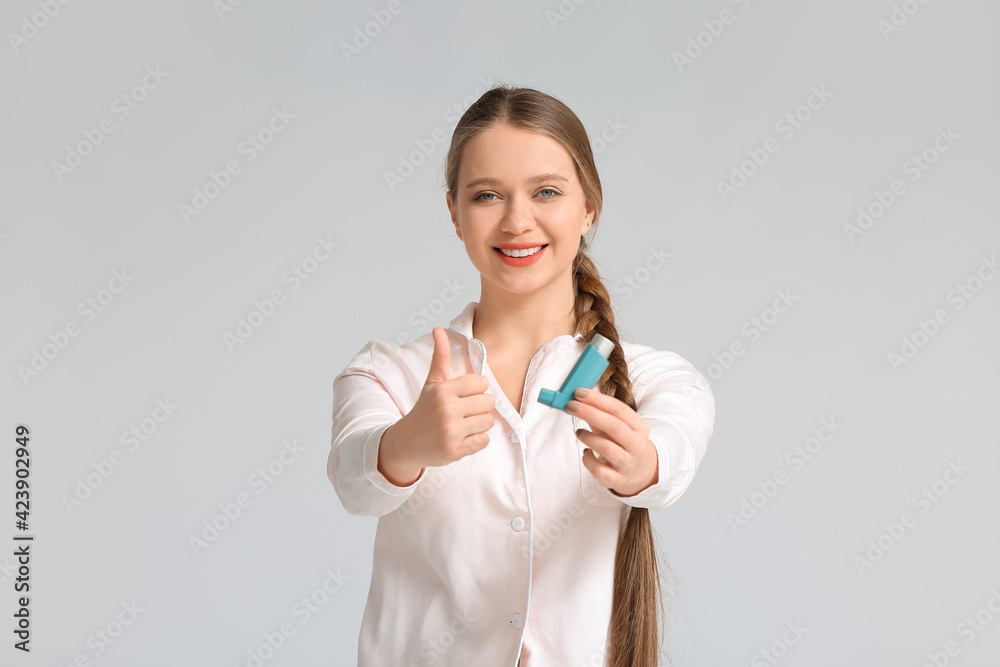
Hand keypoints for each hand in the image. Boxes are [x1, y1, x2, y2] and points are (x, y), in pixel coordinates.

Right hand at [378, 327, 495, 484]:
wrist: (405, 443)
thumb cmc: (424, 410)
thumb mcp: (431, 383)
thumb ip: (440, 356)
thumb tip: (439, 329)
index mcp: (444, 390)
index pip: (482, 383)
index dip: (475, 390)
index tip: (463, 396)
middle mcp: (448, 409)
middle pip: (488, 403)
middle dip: (478, 408)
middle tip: (462, 413)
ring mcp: (451, 431)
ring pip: (488, 422)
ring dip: (478, 425)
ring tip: (461, 426)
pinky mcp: (456, 450)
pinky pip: (484, 440)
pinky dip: (475, 441)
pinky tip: (460, 439)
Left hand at [567, 386, 657, 496]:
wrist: (639, 471)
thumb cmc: (622, 442)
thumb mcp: (618, 426)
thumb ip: (600, 414)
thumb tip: (576, 400)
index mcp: (639, 427)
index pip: (619, 409)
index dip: (597, 399)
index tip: (579, 393)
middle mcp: (637, 445)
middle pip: (614, 426)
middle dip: (590, 413)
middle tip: (571, 406)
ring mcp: (628, 464)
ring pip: (606, 448)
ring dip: (588, 437)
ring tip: (579, 433)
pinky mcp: (618, 480)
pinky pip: (599, 470)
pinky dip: (588, 459)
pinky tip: (586, 452)